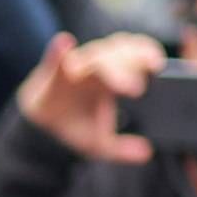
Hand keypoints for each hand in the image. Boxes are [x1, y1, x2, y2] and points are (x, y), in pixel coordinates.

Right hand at [13, 32, 160, 162]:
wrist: (39, 126)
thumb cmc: (75, 124)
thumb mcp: (99, 143)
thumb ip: (122, 149)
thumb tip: (146, 153)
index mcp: (114, 77)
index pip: (134, 54)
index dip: (147, 53)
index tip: (157, 65)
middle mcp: (97, 66)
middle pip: (116, 55)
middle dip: (127, 66)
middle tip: (135, 88)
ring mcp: (73, 66)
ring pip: (93, 55)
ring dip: (102, 62)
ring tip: (111, 76)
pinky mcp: (50, 71)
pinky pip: (54, 58)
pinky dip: (58, 51)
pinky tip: (64, 43)